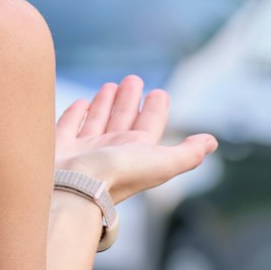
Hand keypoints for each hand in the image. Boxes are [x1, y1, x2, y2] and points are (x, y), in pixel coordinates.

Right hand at [55, 76, 216, 204]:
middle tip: (133, 79)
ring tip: (110, 85)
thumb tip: (212, 142)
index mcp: (136, 152)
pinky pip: (69, 126)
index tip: (159, 92)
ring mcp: (84, 150)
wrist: (72, 190)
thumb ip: (187, 154)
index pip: (149, 125)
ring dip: (106, 104)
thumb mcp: (160, 163)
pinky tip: (81, 103)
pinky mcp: (58, 147)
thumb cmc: (116, 175)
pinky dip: (76, 114)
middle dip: (130, 100)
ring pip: (98, 120)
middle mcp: (111, 151)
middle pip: (124, 119)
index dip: (156, 109)